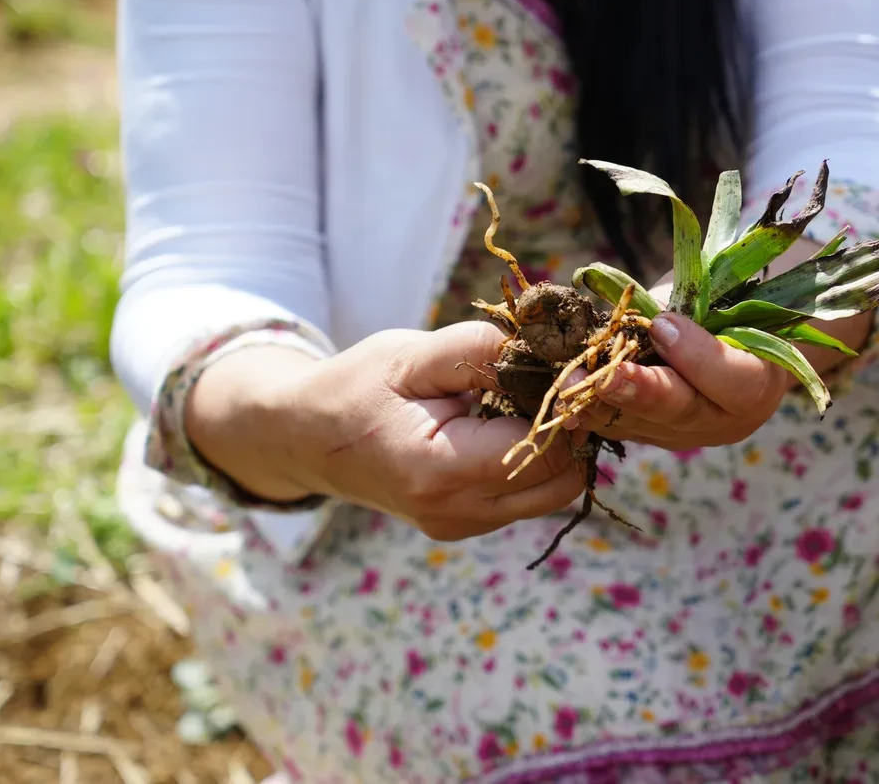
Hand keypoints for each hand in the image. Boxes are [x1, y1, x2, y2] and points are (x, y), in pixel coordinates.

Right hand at [188, 323, 585, 540]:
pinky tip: (509, 424)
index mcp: (438, 470)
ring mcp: (461, 527)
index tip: (567, 369)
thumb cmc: (358, 387)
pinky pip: (526, 498)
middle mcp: (455, 513)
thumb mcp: (411, 354)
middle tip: (557, 382)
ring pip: (552, 494)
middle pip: (560, 480)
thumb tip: (548, 355)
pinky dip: (535, 463)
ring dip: (558, 448)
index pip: (544, 450)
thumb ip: (478, 351)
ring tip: (532, 400)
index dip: (566, 408)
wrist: (307, 438)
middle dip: (571, 430)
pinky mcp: (465, 526)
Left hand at [563, 311, 787, 450]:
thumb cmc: (730, 309)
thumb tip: (651, 313)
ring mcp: (687, 435)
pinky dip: (589, 412)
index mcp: (759, 382)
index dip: (696, 356)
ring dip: (601, 402)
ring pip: (643, 424)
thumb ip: (695, 307)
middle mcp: (725, 420)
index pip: (733, 380)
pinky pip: (619, 427)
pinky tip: (563, 400)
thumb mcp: (724, 300)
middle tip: (608, 375)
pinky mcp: (653, 436)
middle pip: (682, 410)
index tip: (662, 324)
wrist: (731, 345)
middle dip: (640, 391)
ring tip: (571, 382)